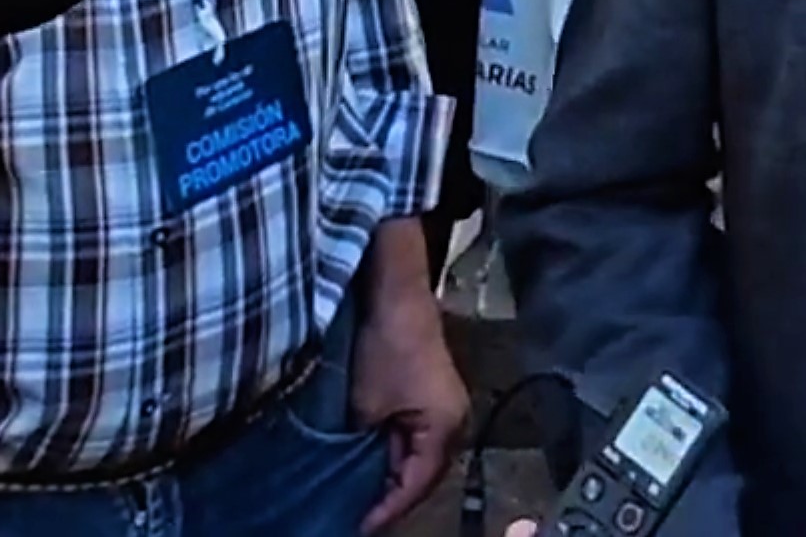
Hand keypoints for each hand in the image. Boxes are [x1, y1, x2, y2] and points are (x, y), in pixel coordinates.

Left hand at [350, 279, 469, 531]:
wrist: (393, 291)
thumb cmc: (384, 346)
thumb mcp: (366, 408)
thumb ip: (364, 450)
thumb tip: (352, 481)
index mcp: (445, 428)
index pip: (415, 486)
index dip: (384, 510)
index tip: (354, 526)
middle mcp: (453, 422)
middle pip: (421, 475)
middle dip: (387, 496)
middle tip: (353, 515)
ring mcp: (443, 406)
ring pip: (415, 457)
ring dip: (387, 473)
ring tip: (355, 494)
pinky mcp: (428, 393)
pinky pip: (411, 437)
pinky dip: (388, 450)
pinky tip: (363, 459)